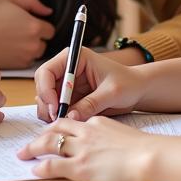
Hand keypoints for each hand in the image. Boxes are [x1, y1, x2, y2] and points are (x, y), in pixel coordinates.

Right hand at [0, 0, 55, 69]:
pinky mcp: (17, 67)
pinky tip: (8, 49)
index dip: (39, 26)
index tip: (27, 25)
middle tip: (17, 33)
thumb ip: (33, 2)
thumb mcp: (10, 0)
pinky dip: (20, 57)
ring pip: (35, 54)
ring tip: (12, 41)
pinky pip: (26, 62)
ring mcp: (25, 57)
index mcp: (34, 26)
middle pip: (44, 44)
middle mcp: (33, 44)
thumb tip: (48, 11)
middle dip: (35, 39)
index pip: (50, 30)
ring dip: (28, 49)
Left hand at [17, 117, 156, 180]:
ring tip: (23, 154)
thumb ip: (113, 139)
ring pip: (49, 143)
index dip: (58, 127)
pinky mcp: (80, 167)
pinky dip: (41, 167)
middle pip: (55, 128)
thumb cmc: (147, 151)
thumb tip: (111, 149)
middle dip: (40, 135)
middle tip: (30, 143)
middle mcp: (86, 132)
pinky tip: (35, 170)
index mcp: (98, 124)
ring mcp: (81, 149)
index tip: (52, 132)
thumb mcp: (126, 137)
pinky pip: (53, 165)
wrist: (151, 157)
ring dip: (33, 148)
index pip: (72, 122)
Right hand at [34, 46, 148, 122]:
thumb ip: (91, 103)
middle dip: (47, 103)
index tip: (55, 107)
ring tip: (64, 122)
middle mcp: (66, 69)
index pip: (47, 70)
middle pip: (42, 85)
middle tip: (58, 118)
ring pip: (45, 99)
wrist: (138, 90)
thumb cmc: (128, 83)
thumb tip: (71, 116)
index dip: (46, 89)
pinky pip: (55, 109)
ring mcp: (66, 84)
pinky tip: (68, 122)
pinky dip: (57, 117)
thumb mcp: (112, 93)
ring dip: (50, 112)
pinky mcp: (69, 98)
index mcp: (75, 57)